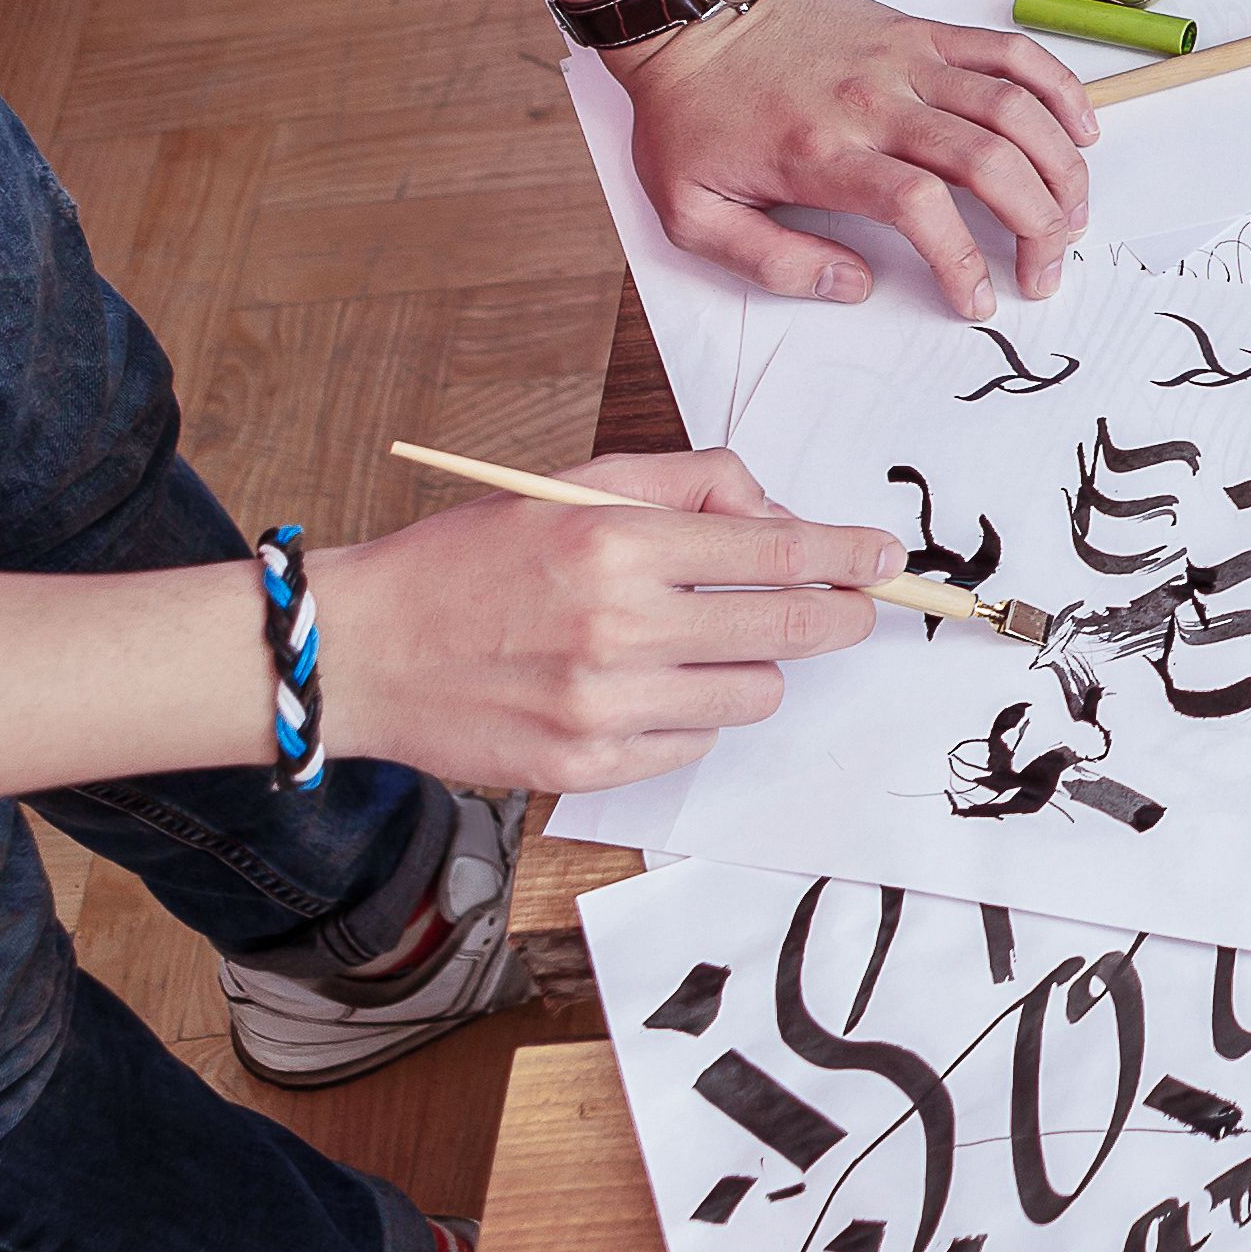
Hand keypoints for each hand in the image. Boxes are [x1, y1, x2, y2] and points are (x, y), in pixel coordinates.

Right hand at [319, 451, 894, 797]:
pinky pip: (696, 742)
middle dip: (839, 613)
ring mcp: (604, 706)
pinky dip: (692, 714)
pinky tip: (646, 687)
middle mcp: (617, 628)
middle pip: (791, 629)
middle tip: (851, 604)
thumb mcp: (578, 487)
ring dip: (754, 665)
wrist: (365, 652)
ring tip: (706, 642)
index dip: (849, 554)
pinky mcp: (588, 766)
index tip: (885, 557)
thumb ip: (691, 485)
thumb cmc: (474, 559)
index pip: (777, 551)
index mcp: (616, 545)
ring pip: (756, 692)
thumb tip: (782, 519)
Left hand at [613, 0, 1092, 319]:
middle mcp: (875, 104)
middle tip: (1046, 268)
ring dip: (1060, 164)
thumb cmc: (694, 116)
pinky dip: (1057, 87)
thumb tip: (854, 285)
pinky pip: (1007, 51)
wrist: (691, 19)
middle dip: (1037, 223)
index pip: (920, 209)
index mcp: (822, 155)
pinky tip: (1081, 129)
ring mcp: (906, 60)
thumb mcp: (693, 213)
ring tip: (1074, 212)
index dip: (963, 261)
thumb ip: (772, 264)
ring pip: (1013, 107)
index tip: (978, 299)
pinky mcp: (921, 31)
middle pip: (988, 161)